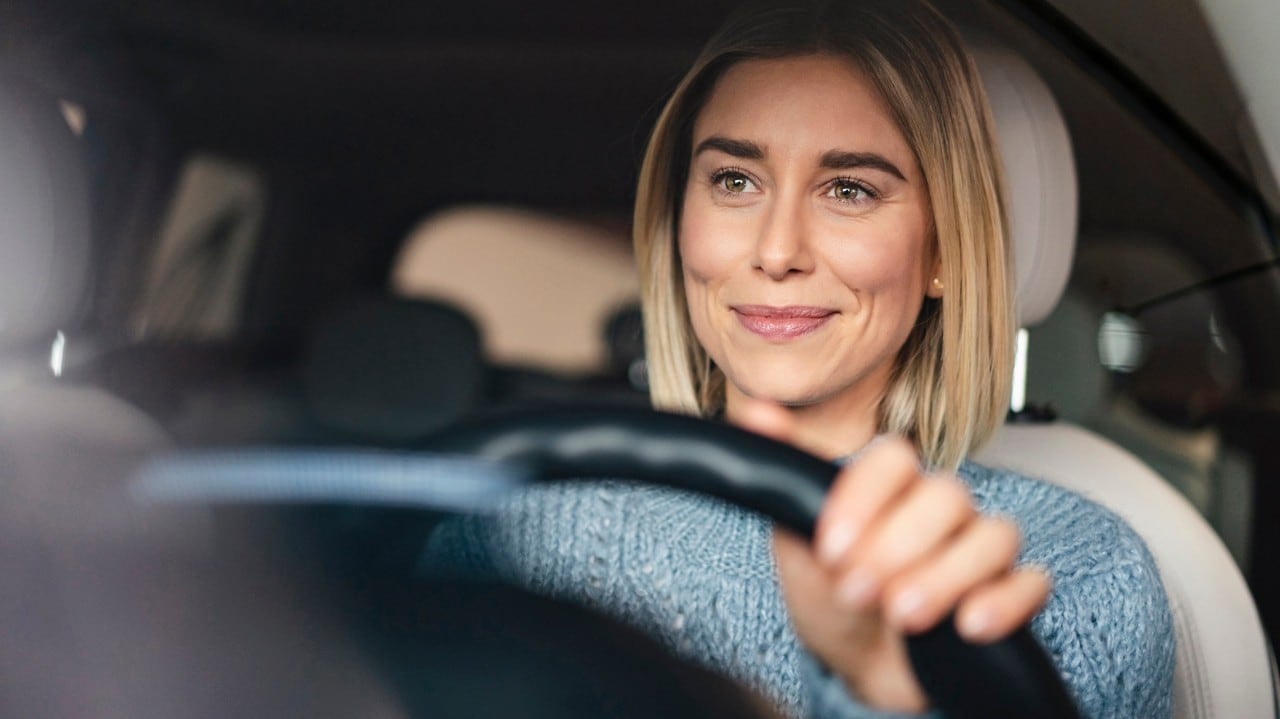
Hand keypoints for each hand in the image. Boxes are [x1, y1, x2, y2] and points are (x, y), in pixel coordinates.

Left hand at [734, 401, 1050, 711]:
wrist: (856, 664)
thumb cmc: (829, 592)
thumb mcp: (794, 535)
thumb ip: (783, 472)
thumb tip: (756, 409)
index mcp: (891, 486)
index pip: (895, 458)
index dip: (865, 498)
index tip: (830, 546)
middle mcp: (940, 508)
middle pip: (947, 496)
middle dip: (897, 547)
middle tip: (855, 589)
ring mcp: (978, 548)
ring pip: (993, 536)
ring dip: (945, 576)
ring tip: (902, 614)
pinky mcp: (1006, 594)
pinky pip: (1030, 584)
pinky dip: (1004, 601)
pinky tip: (968, 624)